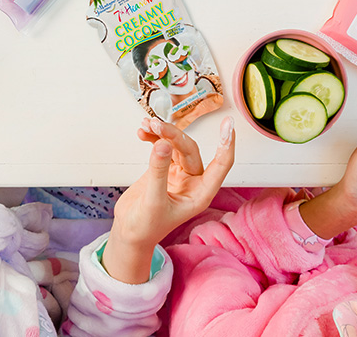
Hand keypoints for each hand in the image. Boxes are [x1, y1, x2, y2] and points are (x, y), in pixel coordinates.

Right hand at [101, 116, 234, 283]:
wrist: (129, 232)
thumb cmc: (145, 227)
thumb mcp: (153, 201)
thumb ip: (158, 171)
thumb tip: (164, 144)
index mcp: (201, 193)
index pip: (221, 165)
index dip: (226, 144)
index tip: (228, 124)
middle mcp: (193, 182)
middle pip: (190, 150)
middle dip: (174, 135)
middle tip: (157, 126)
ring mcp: (178, 174)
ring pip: (176, 145)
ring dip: (162, 133)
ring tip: (148, 126)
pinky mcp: (163, 169)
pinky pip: (163, 147)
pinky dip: (154, 138)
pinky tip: (143, 133)